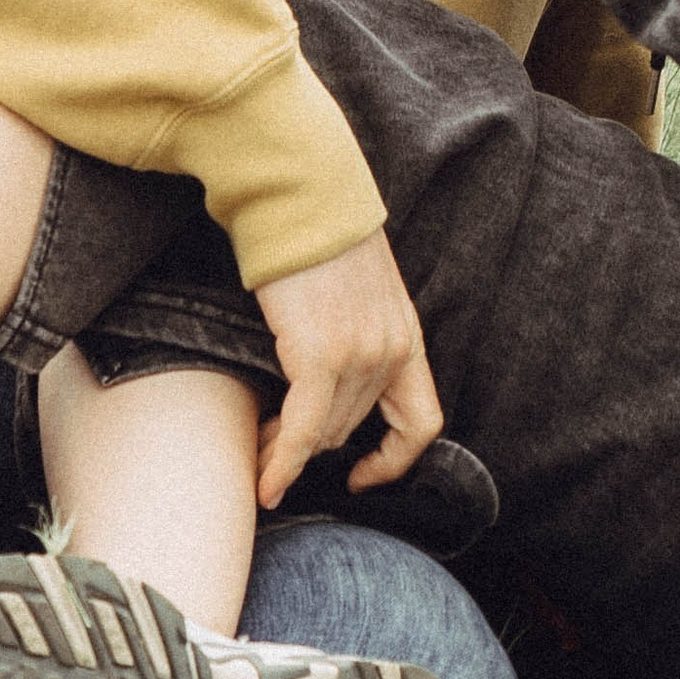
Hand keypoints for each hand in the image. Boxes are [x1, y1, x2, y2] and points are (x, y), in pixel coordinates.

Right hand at [252, 229, 443, 507]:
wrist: (303, 195)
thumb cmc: (320, 235)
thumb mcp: (362, 290)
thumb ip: (361, 333)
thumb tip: (333, 374)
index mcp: (407, 336)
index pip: (421, 423)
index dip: (393, 461)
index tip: (359, 475)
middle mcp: (390, 352)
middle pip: (352, 430)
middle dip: (313, 447)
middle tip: (272, 447)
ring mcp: (358, 356)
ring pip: (323, 433)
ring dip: (287, 450)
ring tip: (258, 448)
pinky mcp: (319, 356)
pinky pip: (301, 430)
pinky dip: (282, 463)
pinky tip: (265, 483)